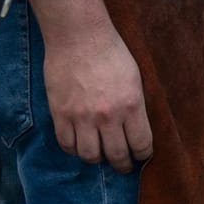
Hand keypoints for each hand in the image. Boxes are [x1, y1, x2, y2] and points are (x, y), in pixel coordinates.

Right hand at [42, 22, 151, 172]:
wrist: (80, 38)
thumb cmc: (112, 53)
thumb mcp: (136, 79)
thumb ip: (135, 106)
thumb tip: (136, 128)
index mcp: (132, 105)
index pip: (141, 144)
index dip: (143, 155)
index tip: (142, 157)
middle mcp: (107, 116)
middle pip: (116, 155)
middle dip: (123, 164)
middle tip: (123, 165)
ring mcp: (81, 118)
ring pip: (89, 155)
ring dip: (97, 158)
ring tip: (101, 155)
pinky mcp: (60, 115)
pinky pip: (67, 145)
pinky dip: (74, 149)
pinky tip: (80, 145)